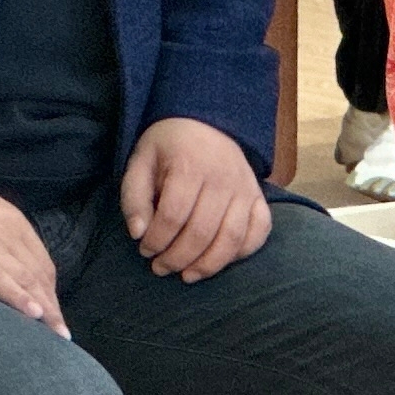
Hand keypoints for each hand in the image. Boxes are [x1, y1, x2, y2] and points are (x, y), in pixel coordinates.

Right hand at [0, 178, 66, 331]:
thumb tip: (5, 260)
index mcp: (11, 221)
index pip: (41, 262)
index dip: (51, 291)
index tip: (55, 314)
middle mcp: (6, 232)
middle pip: (39, 276)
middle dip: (53, 307)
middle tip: (62, 335)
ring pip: (25, 280)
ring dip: (45, 310)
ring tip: (54, 337)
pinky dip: (18, 297)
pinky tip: (32, 315)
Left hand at [121, 117, 271, 282]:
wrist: (205, 120)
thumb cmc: (169, 146)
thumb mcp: (140, 161)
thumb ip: (134, 197)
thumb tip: (138, 233)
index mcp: (190, 165)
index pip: (173, 216)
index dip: (156, 240)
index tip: (144, 249)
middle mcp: (222, 177)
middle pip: (201, 232)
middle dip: (176, 258)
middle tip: (159, 267)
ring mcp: (245, 187)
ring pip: (231, 238)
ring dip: (207, 264)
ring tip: (186, 274)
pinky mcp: (258, 195)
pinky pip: (260, 230)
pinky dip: (243, 252)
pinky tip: (219, 260)